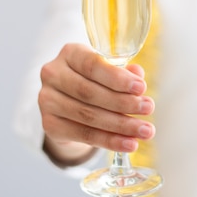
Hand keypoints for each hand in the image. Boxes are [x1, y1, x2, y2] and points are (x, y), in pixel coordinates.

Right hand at [38, 43, 154, 165]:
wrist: (68, 105)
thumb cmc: (94, 81)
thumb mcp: (108, 72)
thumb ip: (123, 72)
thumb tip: (138, 76)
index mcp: (70, 53)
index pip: (92, 64)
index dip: (117, 78)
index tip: (141, 88)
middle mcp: (53, 74)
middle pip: (90, 92)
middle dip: (123, 103)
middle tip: (148, 109)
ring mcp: (47, 100)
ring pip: (88, 116)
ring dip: (121, 125)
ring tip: (145, 130)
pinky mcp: (49, 124)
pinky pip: (83, 135)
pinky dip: (110, 141)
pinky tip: (129, 143)